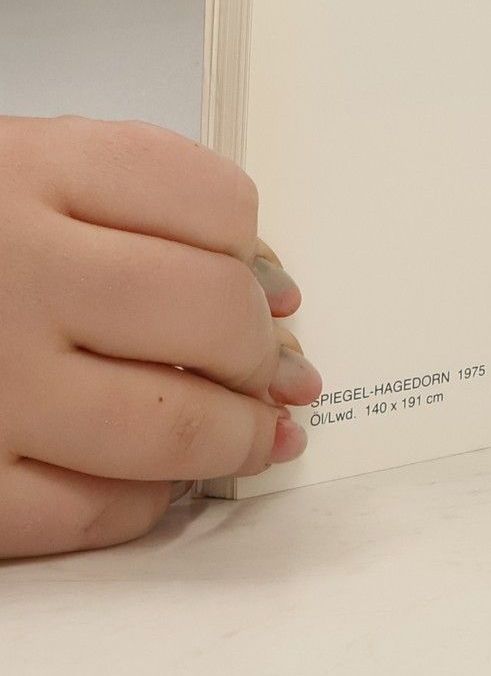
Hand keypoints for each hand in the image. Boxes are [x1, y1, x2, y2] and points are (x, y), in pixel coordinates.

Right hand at [0, 115, 318, 558]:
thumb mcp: (25, 165)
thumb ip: (142, 199)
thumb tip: (273, 287)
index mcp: (32, 169)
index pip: (215, 205)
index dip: (259, 254)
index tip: (271, 283)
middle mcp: (11, 271)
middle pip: (207, 313)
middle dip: (262, 351)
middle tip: (279, 366)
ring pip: (164, 424)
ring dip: (238, 436)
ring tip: (263, 434)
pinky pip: (82, 510)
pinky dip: (142, 502)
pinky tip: (162, 484)